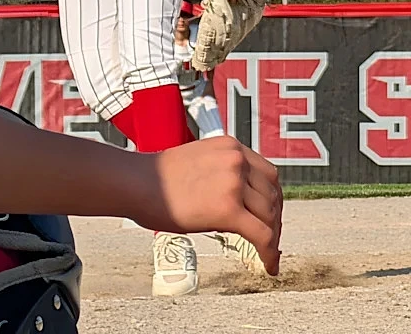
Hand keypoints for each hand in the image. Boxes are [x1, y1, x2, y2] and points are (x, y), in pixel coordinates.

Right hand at [132, 136, 282, 274]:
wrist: (136, 183)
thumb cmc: (157, 177)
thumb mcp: (199, 161)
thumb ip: (224, 173)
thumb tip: (240, 202)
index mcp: (230, 146)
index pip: (267, 173)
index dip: (273, 198)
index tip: (271, 215)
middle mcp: (236, 159)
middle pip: (272, 194)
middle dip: (274, 219)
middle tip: (271, 238)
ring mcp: (233, 182)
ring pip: (270, 215)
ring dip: (273, 237)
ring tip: (268, 253)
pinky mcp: (227, 208)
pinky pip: (261, 235)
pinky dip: (269, 252)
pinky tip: (268, 265)